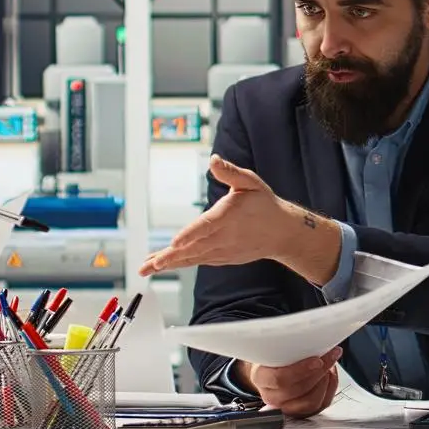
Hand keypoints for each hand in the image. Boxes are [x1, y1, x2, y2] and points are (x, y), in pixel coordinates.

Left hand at [139, 156, 338, 283]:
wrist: (281, 232)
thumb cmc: (264, 203)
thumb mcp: (251, 182)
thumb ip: (231, 172)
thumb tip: (213, 160)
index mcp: (228, 216)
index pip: (206, 226)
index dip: (190, 235)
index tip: (174, 243)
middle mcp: (224, 237)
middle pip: (194, 248)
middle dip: (171, 256)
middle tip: (150, 264)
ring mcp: (222, 251)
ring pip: (193, 258)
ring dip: (170, 263)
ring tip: (147, 268)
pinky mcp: (221, 258)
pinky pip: (198, 261)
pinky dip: (180, 263)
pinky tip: (163, 265)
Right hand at [240, 348, 341, 417]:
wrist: (271, 370)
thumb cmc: (273, 357)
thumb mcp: (273, 347)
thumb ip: (286, 345)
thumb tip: (310, 337)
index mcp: (261, 378)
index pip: (279, 379)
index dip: (301, 370)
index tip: (317, 359)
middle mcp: (272, 396)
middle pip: (298, 390)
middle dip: (319, 371)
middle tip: (329, 355)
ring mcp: (287, 407)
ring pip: (311, 401)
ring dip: (325, 381)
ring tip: (329, 363)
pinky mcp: (304, 412)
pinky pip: (322, 404)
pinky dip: (330, 387)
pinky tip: (330, 374)